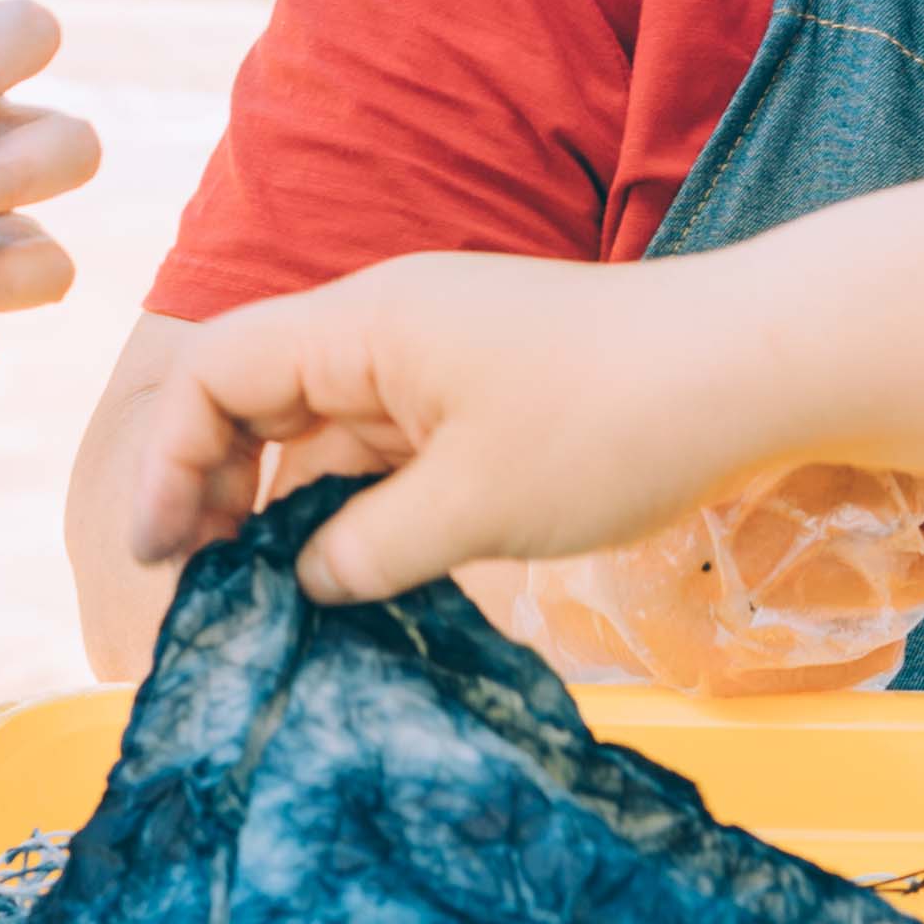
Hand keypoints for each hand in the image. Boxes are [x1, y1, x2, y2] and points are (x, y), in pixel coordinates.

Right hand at [108, 250, 777, 600]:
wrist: (756, 368)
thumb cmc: (614, 425)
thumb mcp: (474, 509)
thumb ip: (366, 549)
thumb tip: (304, 580)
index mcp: (363, 325)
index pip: (214, 372)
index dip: (169, 463)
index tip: (167, 557)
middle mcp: (386, 327)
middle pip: (256, 396)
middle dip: (211, 487)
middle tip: (206, 590)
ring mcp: (438, 359)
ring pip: (322, 427)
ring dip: (283, 504)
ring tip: (270, 599)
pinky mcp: (484, 394)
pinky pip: (386, 446)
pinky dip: (356, 503)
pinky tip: (354, 572)